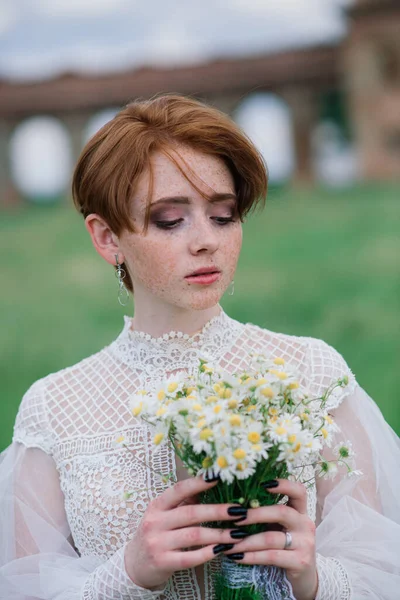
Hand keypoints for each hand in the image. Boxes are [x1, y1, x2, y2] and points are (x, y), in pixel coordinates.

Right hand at [124, 475, 244, 589]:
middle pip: (191, 513)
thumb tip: (209, 483)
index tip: (218, 477)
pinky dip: (208, 553)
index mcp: (157, 505)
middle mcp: (155, 522)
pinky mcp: (163, 562)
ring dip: (219, 534)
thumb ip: (184, 502)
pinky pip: (190, 557)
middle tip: (240, 511)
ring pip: (194, 535)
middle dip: (218, 511)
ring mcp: (157, 543)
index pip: (179, 490)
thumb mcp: (164, 514)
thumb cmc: (156, 534)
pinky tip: (222, 549)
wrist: (135, 564)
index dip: (198, 483)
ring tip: (238, 533)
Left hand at [224, 479, 317, 599]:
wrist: (304, 577)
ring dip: (246, 541)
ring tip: (228, 544)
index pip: (298, 491)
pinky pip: (271, 556)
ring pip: (271, 538)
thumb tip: (234, 506)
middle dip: (255, 514)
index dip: (284, 484)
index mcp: (300, 512)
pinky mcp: (300, 562)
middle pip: (281, 512)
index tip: (263, 483)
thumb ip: (266, 515)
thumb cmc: (285, 547)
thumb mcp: (279, 528)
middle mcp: (305, 524)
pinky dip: (251, 556)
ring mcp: (305, 543)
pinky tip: (237, 556)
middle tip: (234, 517)